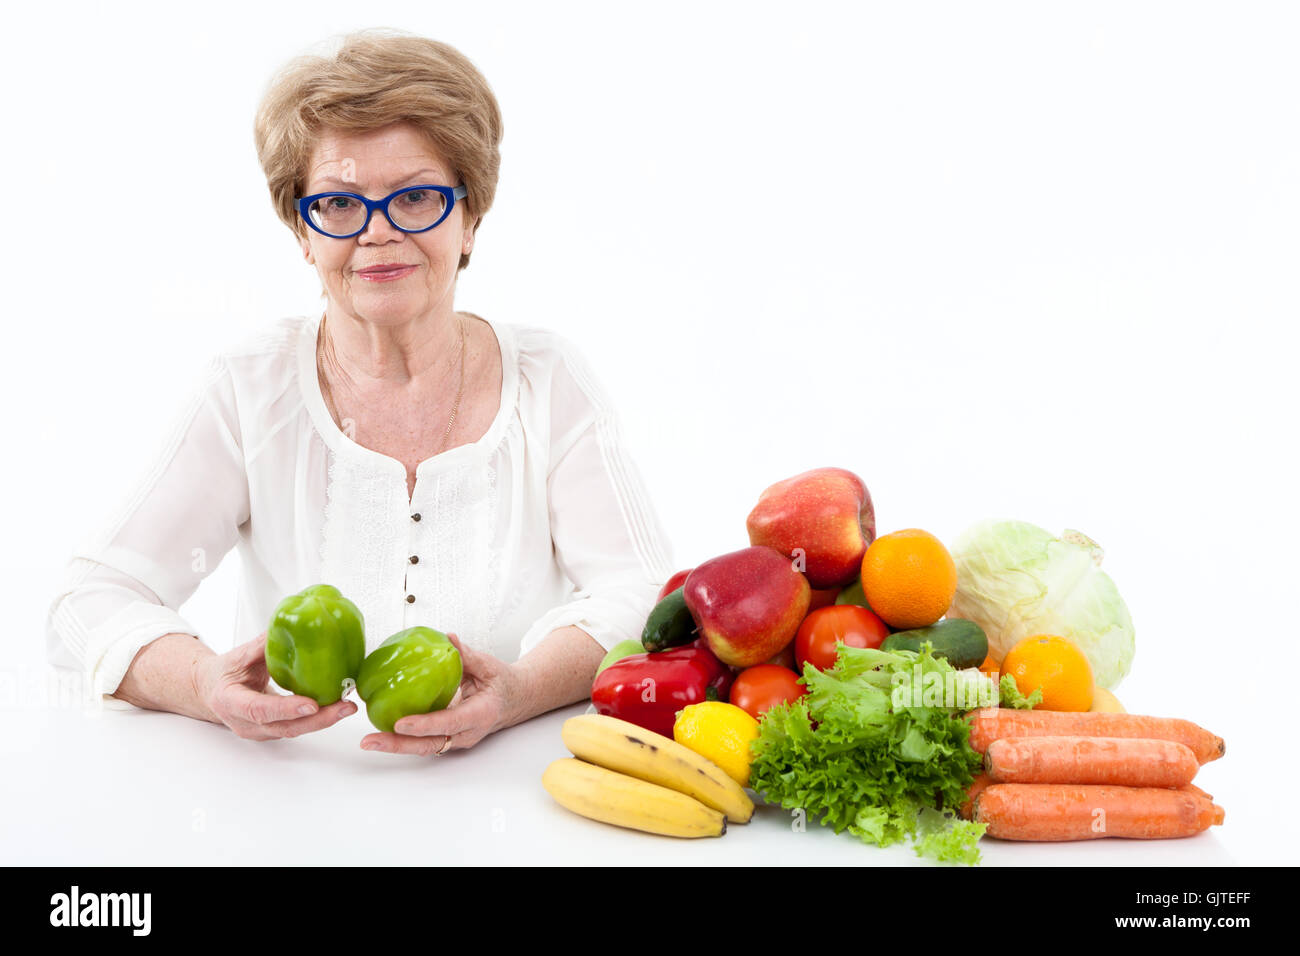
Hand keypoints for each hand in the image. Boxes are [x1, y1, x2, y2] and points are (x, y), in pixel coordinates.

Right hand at [194, 633, 356, 739]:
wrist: (211, 691)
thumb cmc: (224, 672)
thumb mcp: (238, 655)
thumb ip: (263, 644)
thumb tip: (291, 624)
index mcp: (230, 702)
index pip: (259, 710)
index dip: (286, 709)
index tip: (312, 704)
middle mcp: (244, 723)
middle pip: (284, 727)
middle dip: (318, 720)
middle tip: (345, 706)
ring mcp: (259, 732)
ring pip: (294, 731)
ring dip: (323, 720)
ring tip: (348, 705)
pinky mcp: (273, 731)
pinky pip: (297, 727)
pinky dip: (318, 718)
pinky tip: (337, 706)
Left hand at [360, 632, 521, 755]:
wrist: (514, 700)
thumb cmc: (502, 683)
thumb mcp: (489, 665)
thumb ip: (467, 655)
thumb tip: (448, 638)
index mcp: (480, 714)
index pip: (449, 722)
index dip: (424, 724)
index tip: (400, 723)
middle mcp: (466, 732)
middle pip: (430, 744)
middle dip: (398, 745)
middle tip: (370, 741)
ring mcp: (456, 739)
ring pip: (424, 747)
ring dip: (396, 745)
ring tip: (369, 741)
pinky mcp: (447, 737)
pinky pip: (423, 741)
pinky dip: (402, 739)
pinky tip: (381, 732)